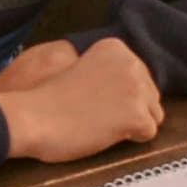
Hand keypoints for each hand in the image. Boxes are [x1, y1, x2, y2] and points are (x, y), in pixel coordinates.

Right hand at [0, 35, 163, 162]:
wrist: (32, 117)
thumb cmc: (48, 98)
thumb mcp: (82, 68)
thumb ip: (109, 71)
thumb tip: (131, 88)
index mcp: (116, 47)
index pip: (139, 77)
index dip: (119, 95)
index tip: (93, 97)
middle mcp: (131, 62)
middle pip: (150, 95)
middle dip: (130, 109)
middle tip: (96, 114)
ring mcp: (136, 88)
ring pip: (153, 115)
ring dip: (132, 124)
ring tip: (101, 124)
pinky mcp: (136, 115)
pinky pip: (149, 133)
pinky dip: (131, 139)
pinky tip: (106, 133)